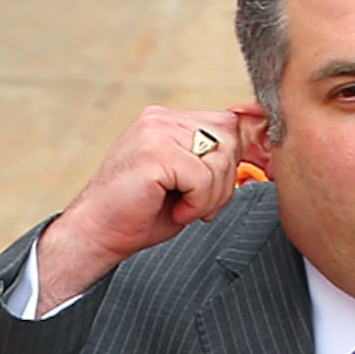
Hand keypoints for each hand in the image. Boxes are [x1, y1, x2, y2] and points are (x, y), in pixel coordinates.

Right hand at [35, 103, 269, 308]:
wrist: (94, 235)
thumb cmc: (137, 216)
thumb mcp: (184, 181)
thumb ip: (212, 161)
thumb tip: (260, 148)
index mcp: (166, 121)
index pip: (226, 124)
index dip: (234, 159)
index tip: (219, 191)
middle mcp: (161, 118)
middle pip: (229, 138)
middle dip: (224, 180)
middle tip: (198, 206)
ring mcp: (156, 131)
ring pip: (219, 158)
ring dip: (210, 196)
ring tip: (183, 209)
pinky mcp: (155, 152)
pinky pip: (203, 177)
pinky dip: (197, 203)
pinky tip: (175, 211)